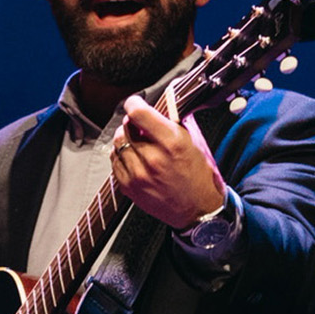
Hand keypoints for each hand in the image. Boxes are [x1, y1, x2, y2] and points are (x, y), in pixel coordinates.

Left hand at [112, 96, 225, 229]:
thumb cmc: (199, 176)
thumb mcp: (195, 142)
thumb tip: (163, 104)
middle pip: (125, 128)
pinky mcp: (129, 188)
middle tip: (139, 125)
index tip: (135, 102)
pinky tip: (133, 157)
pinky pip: (115, 162)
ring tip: (137, 141)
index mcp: (172, 143)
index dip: (134, 103)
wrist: (198, 211)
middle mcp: (153, 158)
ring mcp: (138, 175)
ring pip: (117, 144)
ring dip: (125, 139)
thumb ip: (176, 122)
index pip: (139, 114)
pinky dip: (121, 155)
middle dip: (131, 123)